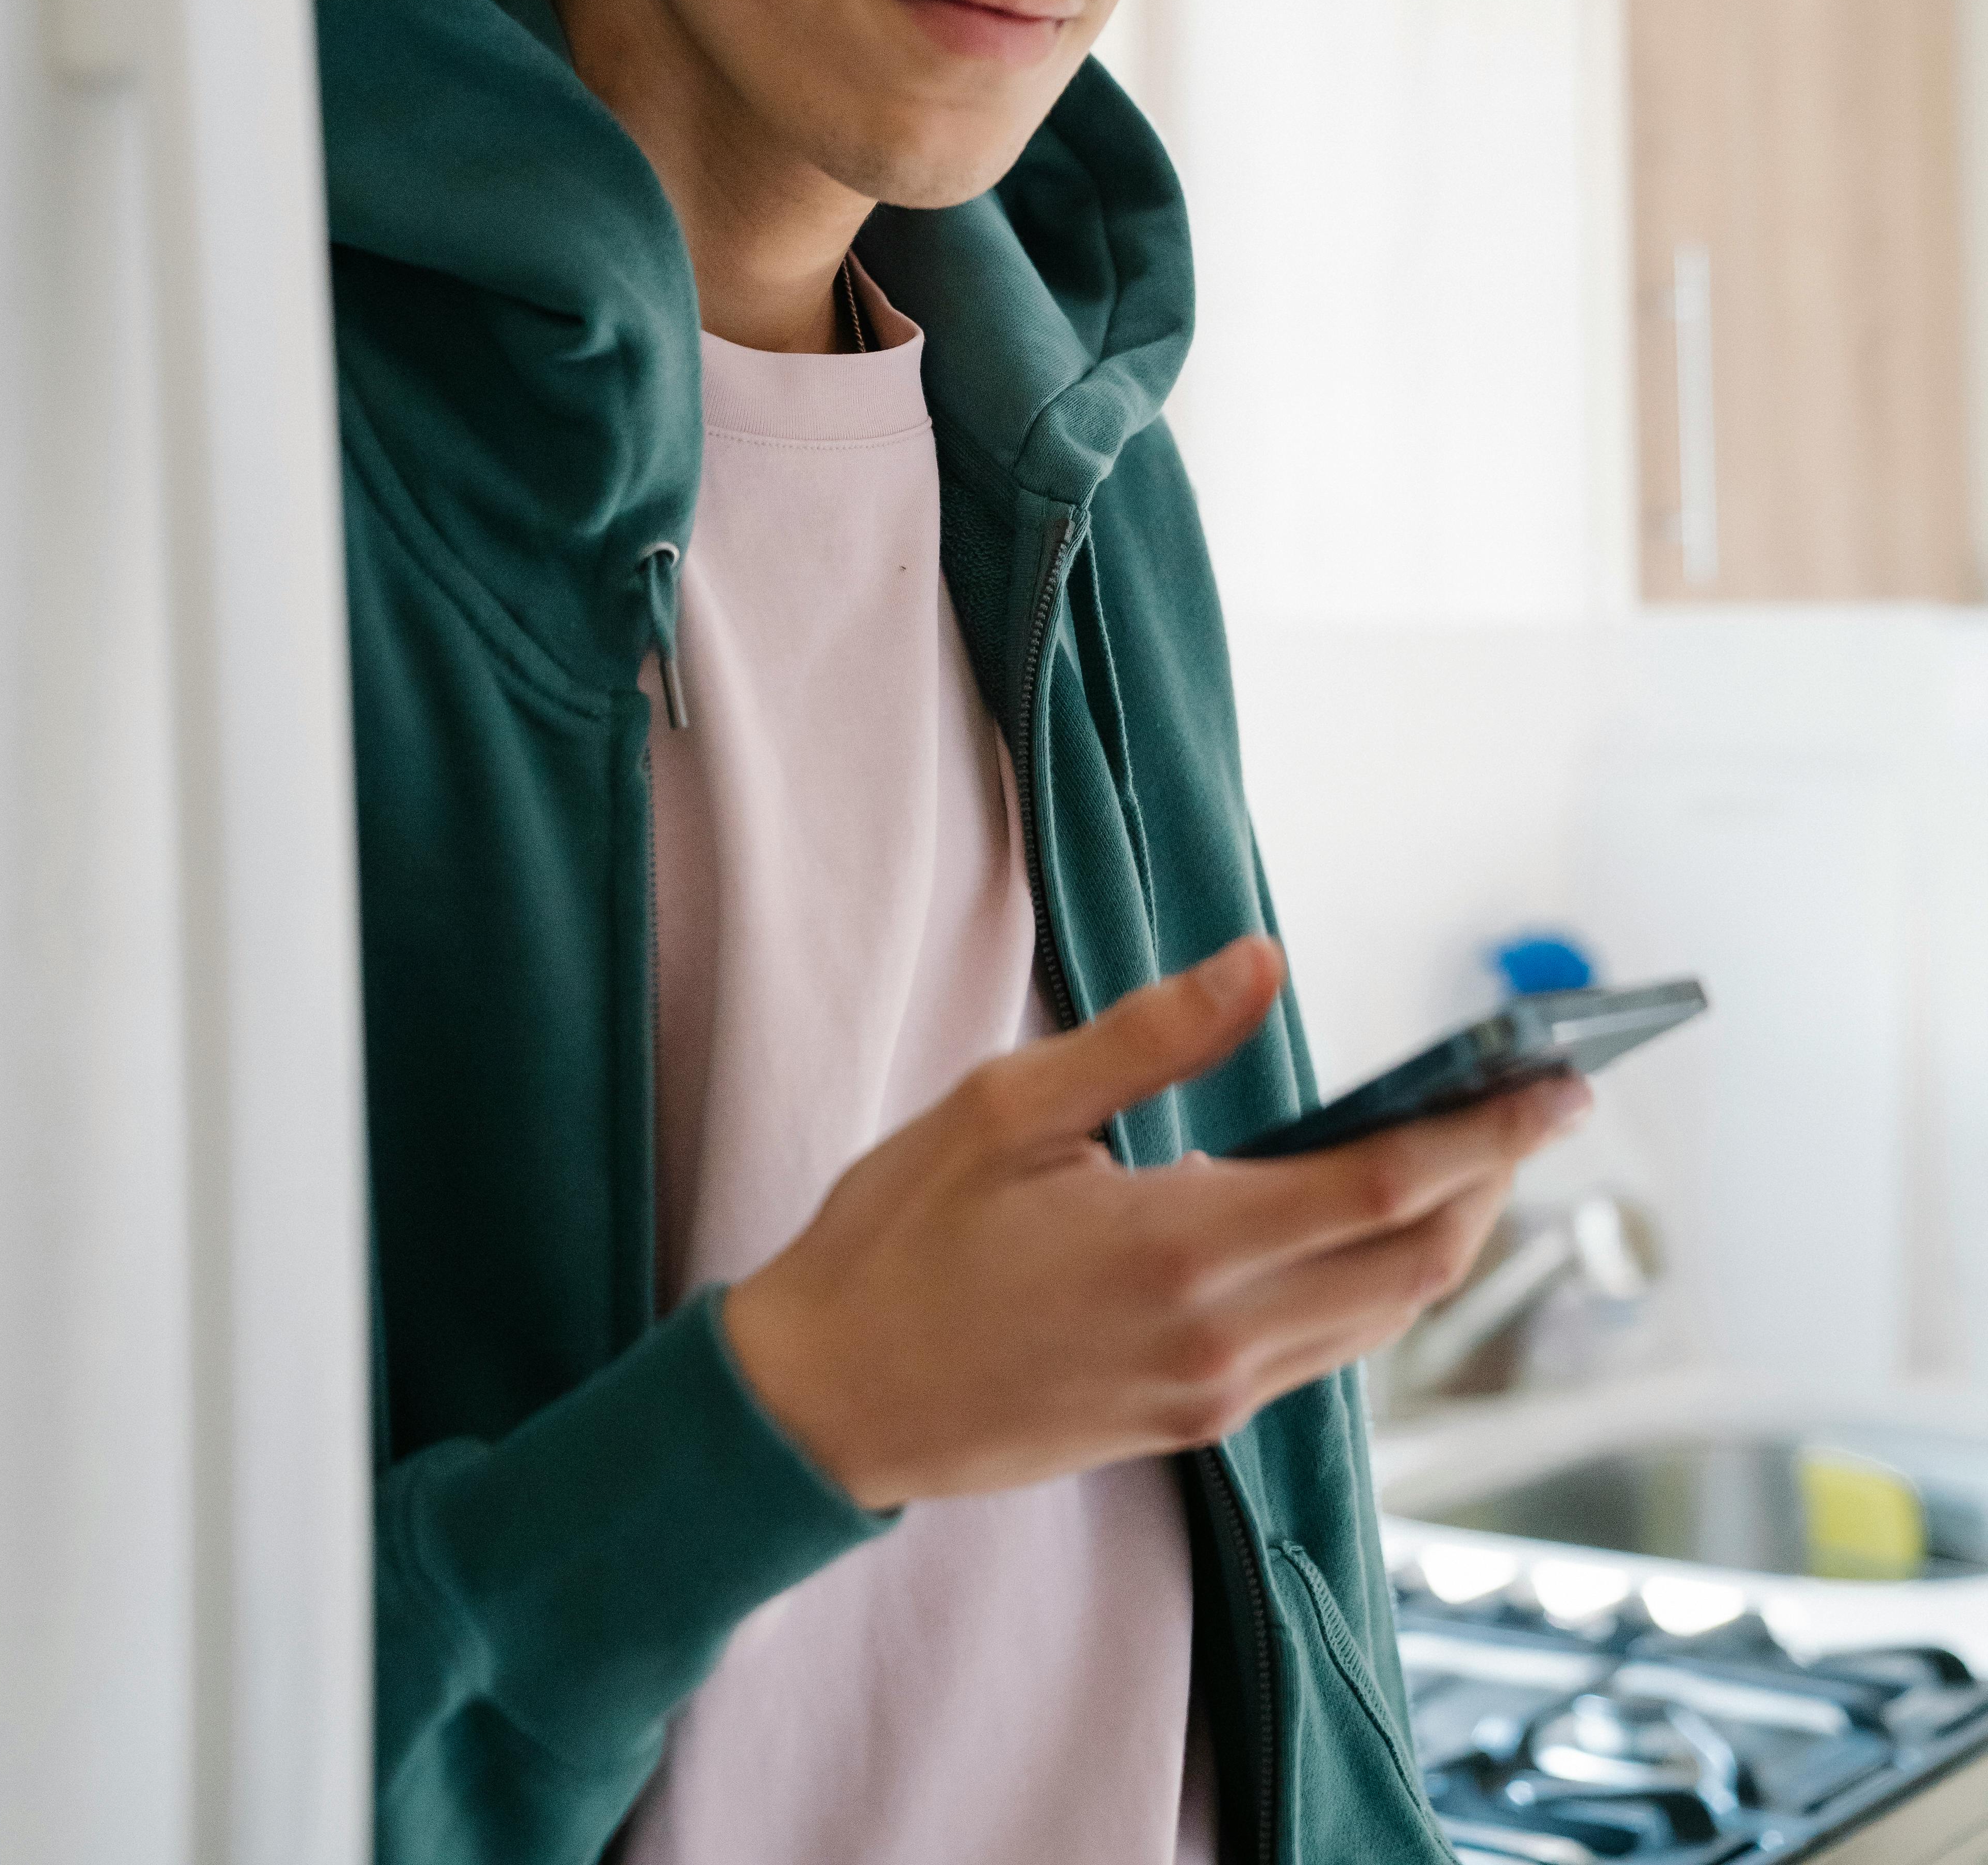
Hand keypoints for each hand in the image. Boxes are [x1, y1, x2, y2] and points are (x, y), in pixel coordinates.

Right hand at [722, 936, 1589, 1508]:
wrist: (828, 1403)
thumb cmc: (900, 1237)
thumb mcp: (1009, 1106)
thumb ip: (1152, 1038)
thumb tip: (1263, 964)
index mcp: (1178, 1246)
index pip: (1385, 1184)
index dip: (1487, 1133)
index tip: (1559, 1085)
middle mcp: (1219, 1337)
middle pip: (1413, 1261)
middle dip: (1492, 1180)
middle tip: (1539, 1102)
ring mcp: (1210, 1394)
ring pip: (1381, 1316)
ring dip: (1444, 1232)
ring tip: (1476, 1151)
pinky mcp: (1189, 1423)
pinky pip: (1325, 1348)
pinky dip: (1376, 1279)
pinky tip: (1368, 1221)